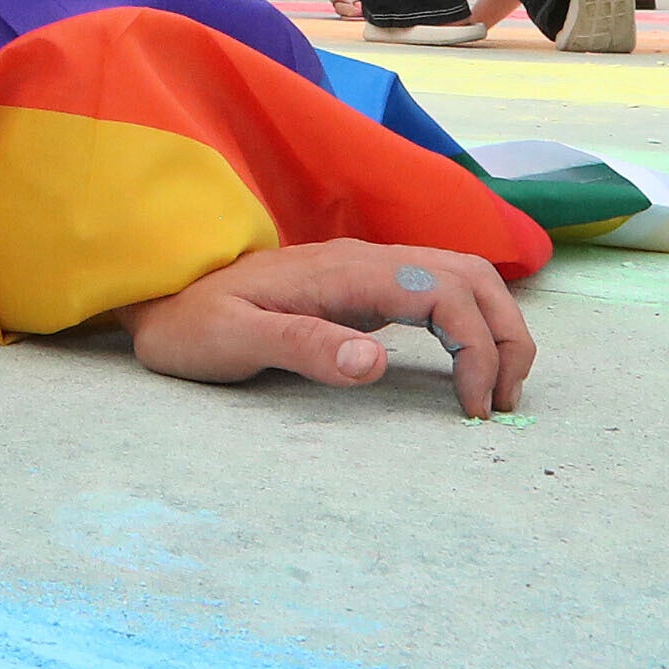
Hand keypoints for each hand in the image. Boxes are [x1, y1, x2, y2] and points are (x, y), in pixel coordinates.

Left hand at [117, 238, 534, 414]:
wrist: (161, 296)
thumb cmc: (193, 326)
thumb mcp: (235, 343)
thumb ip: (303, 347)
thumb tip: (375, 361)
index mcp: (345, 272)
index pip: (445, 295)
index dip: (477, 349)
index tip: (474, 408)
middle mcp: (367, 260)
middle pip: (472, 275)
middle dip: (506, 335)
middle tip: (503, 403)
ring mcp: (368, 269)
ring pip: (464, 275)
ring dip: (496, 325)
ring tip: (496, 388)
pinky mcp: (365, 285)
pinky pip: (441, 289)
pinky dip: (472, 321)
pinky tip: (467, 364)